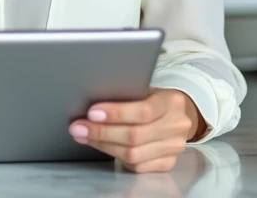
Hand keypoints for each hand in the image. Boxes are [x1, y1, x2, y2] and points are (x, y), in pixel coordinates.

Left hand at [68, 88, 203, 172]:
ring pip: (133, 154)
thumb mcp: (145, 90)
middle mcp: (176, 126)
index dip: (116, 113)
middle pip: (135, 136)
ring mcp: (174, 147)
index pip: (143, 111)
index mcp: (171, 102)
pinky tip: (102, 146)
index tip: (92, 113)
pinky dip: (115, 157)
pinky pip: (137, 166)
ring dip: (103, 145)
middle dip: (102, 132)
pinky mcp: (167, 163)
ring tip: (85, 136)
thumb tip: (91, 104)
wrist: (177, 115)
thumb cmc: (154, 100)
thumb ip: (126, 96)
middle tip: (79, 127)